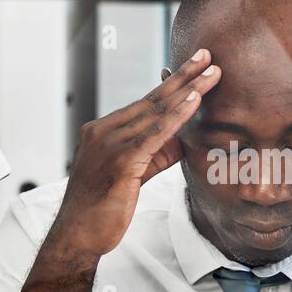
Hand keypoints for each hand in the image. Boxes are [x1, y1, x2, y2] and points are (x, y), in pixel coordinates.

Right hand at [51, 50, 221, 260]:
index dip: (171, 83)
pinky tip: (194, 100)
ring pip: (156, 112)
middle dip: (183, 76)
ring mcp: (110, 144)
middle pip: (152, 99)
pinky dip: (177, 115)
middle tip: (207, 55)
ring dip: (188, 90)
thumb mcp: (134, 173)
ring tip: (212, 73)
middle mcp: (103, 131)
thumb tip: (184, 138)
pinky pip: (155, 133)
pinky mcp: (121, 161)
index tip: (193, 66)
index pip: (144, 102)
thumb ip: (156, 153)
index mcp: (102, 130)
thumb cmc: (103, 209)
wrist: (79, 236)